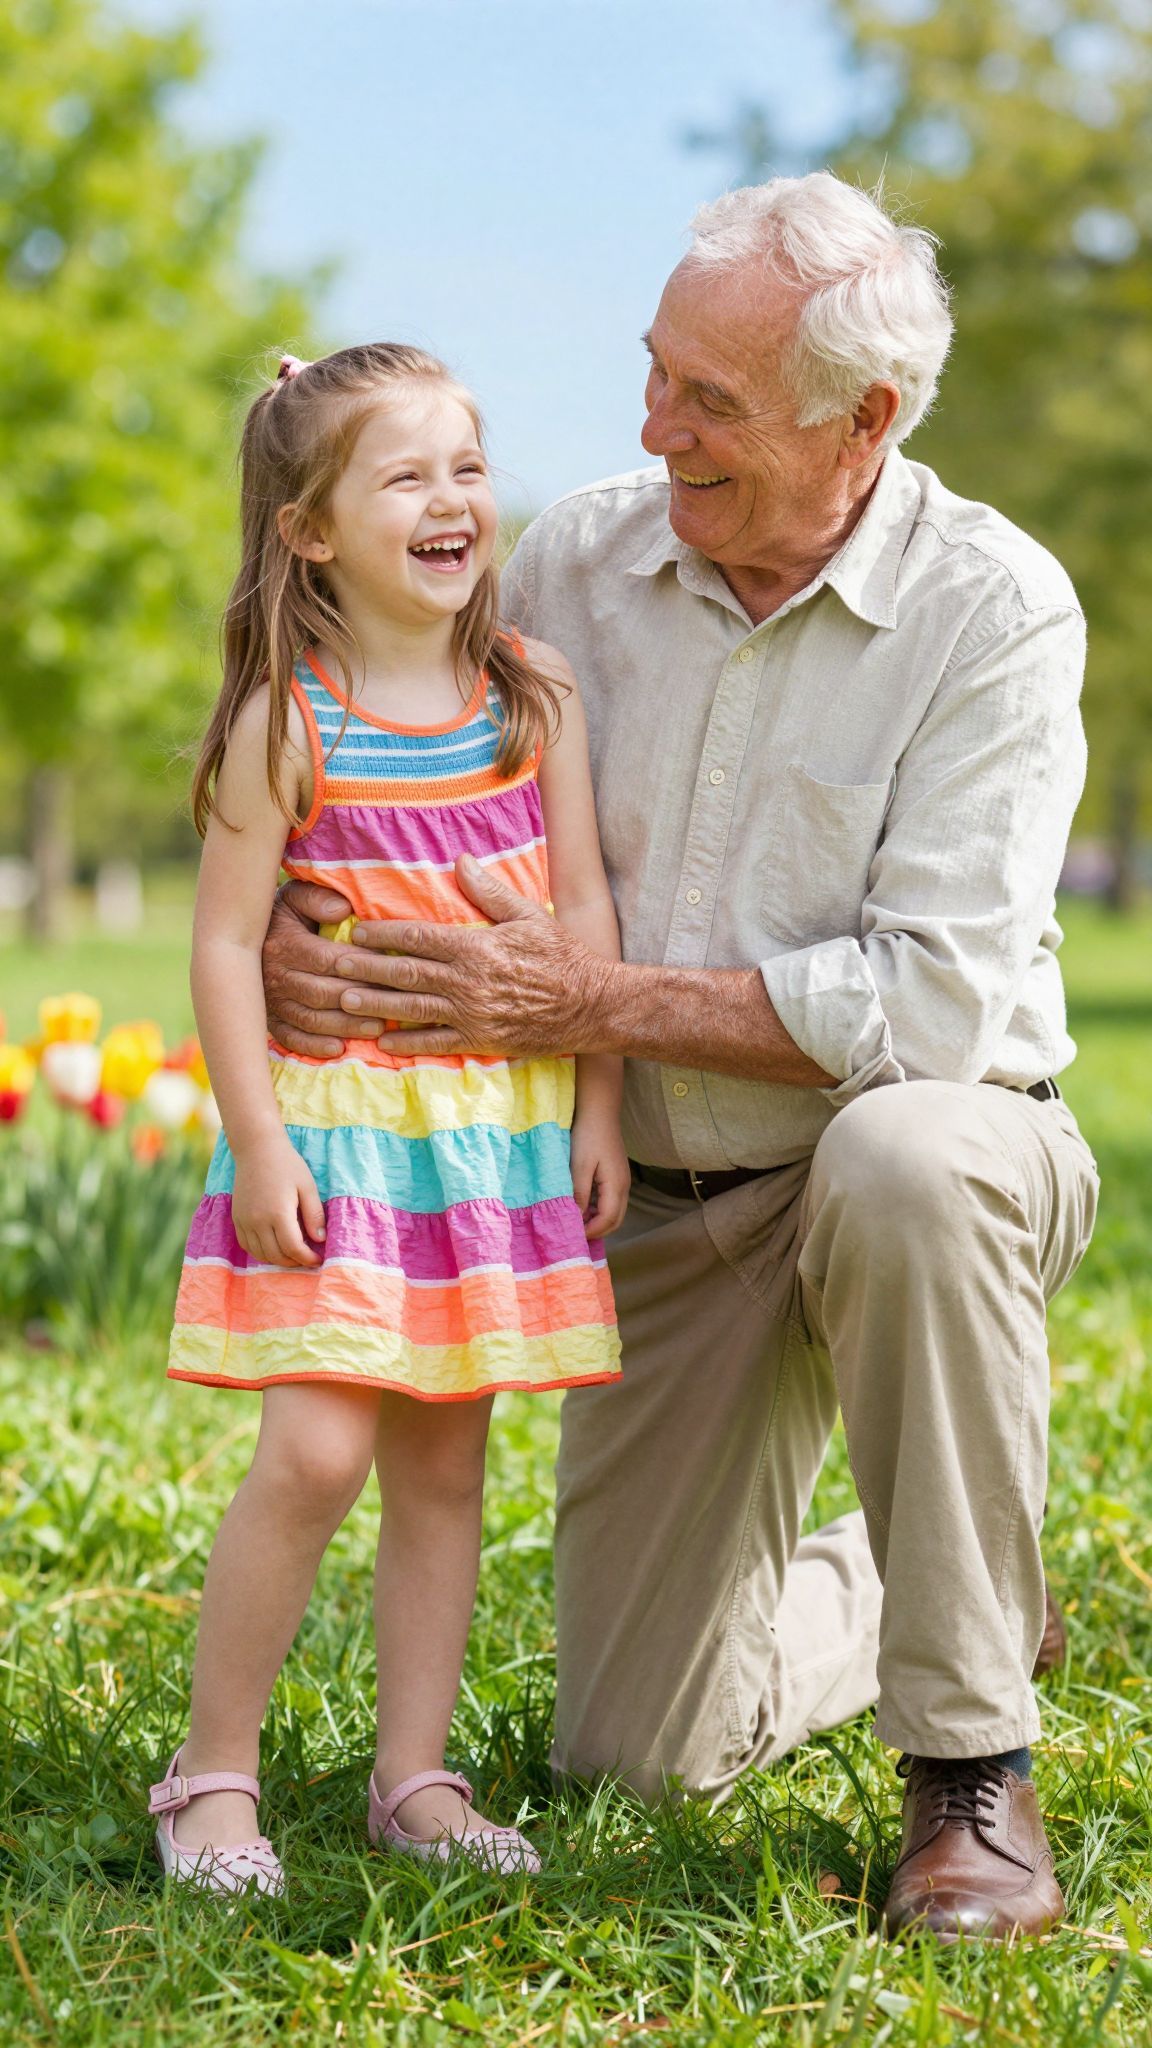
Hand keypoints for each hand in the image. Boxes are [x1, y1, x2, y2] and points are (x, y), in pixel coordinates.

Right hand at [232, 1133, 326, 1267]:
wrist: (257, 1148)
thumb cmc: (287, 1165)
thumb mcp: (308, 1187)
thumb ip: (314, 1215)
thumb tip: (320, 1240)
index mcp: (278, 1213)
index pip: (293, 1248)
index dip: (308, 1259)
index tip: (319, 1259)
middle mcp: (258, 1221)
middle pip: (276, 1256)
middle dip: (294, 1262)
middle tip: (308, 1259)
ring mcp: (244, 1221)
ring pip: (260, 1254)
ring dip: (277, 1260)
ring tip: (293, 1255)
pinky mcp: (237, 1218)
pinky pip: (247, 1245)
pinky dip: (261, 1252)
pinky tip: (274, 1247)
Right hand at [263, 879, 384, 1057]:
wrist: (238, 939)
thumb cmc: (282, 916)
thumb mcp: (295, 897)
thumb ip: (317, 898)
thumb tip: (342, 912)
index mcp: (285, 944)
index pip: (327, 959)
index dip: (360, 966)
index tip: (389, 968)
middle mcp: (275, 975)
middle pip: (322, 993)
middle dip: (360, 1000)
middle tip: (393, 1004)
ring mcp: (271, 1001)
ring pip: (311, 1019)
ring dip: (345, 1026)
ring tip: (377, 1028)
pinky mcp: (269, 1020)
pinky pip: (290, 1037)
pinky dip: (314, 1046)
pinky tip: (339, 1048)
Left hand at [334, 854, 615, 1057]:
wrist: (591, 1005)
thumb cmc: (562, 956)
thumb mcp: (528, 916)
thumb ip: (490, 891)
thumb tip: (460, 860)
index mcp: (476, 947)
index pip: (419, 937)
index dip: (384, 934)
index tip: (357, 930)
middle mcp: (467, 982)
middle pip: (406, 973)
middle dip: (366, 968)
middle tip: (333, 963)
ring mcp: (472, 1014)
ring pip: (412, 1008)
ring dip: (375, 1003)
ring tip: (344, 999)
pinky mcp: (480, 1040)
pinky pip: (436, 1043)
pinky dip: (407, 1042)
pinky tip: (382, 1041)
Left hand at [570, 1115, 630, 1240]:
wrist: (599, 1111)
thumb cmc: (588, 1136)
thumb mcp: (579, 1166)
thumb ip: (579, 1194)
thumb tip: (576, 1218)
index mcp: (616, 1185)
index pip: (607, 1220)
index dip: (591, 1231)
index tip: (571, 1235)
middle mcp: (624, 1186)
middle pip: (615, 1220)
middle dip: (597, 1231)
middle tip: (574, 1234)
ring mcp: (622, 1180)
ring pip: (614, 1212)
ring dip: (598, 1222)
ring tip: (576, 1222)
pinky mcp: (617, 1175)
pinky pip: (611, 1201)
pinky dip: (599, 1210)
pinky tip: (583, 1207)